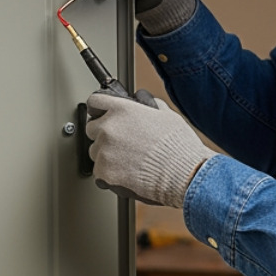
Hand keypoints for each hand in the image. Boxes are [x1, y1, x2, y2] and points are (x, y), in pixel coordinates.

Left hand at [85, 89, 213, 208]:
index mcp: (122, 110)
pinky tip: (128, 173)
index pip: (95, 102)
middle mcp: (108, 128)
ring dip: (107, 155)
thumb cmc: (178, 147)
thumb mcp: (166, 115)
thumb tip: (142, 100)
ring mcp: (104, 151)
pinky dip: (110, 174)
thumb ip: (148, 105)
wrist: (184, 175)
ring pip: (95, 151)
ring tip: (130, 160)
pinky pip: (99, 172)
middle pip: (92, 128)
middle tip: (122, 143)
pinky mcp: (103, 173)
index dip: (99, 108)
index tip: (99, 113)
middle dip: (104, 134)